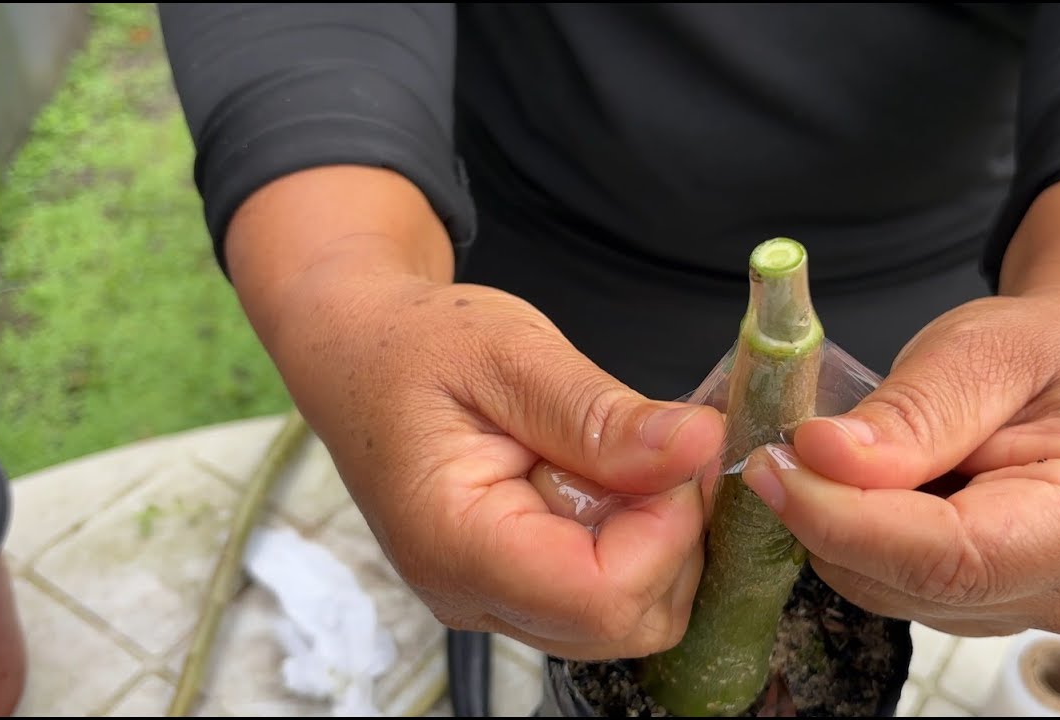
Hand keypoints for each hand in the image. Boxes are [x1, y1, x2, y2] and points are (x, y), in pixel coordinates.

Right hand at [267, 273, 722, 658]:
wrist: (360, 353)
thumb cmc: (417, 345)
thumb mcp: (509, 353)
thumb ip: (599, 414)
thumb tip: (699, 448)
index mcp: (454, 542)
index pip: (602, 595)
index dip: (668, 529)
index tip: (678, 451)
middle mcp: (470, 594)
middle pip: (627, 622)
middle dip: (673, 537)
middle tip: (658, 447)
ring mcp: (491, 601)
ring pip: (627, 619)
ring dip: (659, 539)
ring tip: (625, 457)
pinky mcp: (513, 589)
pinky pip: (606, 596)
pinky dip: (638, 543)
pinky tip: (612, 479)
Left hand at [741, 291, 1059, 636]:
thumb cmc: (1046, 353)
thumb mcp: (982, 349)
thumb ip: (911, 411)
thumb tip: (823, 456)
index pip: (952, 555)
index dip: (849, 521)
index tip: (775, 469)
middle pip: (912, 583)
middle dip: (829, 521)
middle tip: (779, 451)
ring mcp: (1023, 610)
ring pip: (888, 592)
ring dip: (838, 528)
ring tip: (839, 454)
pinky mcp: (979, 610)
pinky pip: (889, 587)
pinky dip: (854, 539)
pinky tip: (867, 483)